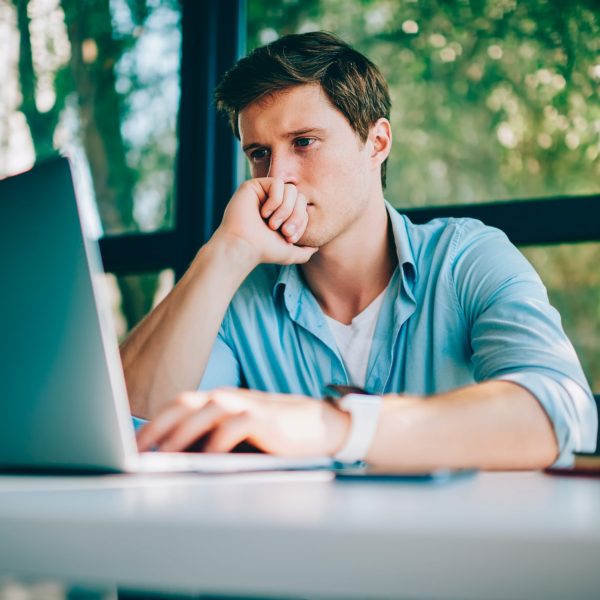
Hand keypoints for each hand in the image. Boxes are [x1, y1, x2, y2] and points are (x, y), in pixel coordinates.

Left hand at [136, 388, 350, 457]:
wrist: (321, 426)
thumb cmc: (276, 434)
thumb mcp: (239, 436)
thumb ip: (211, 440)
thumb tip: (174, 460)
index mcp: (218, 402)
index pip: (177, 406)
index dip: (152, 424)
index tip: (132, 445)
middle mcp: (227, 399)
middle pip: (183, 404)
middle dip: (156, 427)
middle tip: (135, 449)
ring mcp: (245, 405)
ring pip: (205, 411)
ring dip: (181, 433)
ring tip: (161, 454)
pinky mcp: (264, 418)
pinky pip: (234, 426)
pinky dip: (217, 441)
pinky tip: (205, 458)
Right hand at [215, 178, 318, 265]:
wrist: (244, 247)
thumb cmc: (264, 251)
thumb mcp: (289, 253)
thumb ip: (304, 252)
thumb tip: (316, 247)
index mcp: (282, 213)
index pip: (303, 207)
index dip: (301, 221)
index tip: (289, 238)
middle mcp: (273, 201)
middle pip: (299, 197)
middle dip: (295, 216)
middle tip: (283, 231)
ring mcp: (264, 192)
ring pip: (290, 189)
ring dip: (285, 210)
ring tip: (272, 224)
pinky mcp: (254, 185)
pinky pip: (277, 183)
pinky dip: (275, 200)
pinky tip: (264, 213)